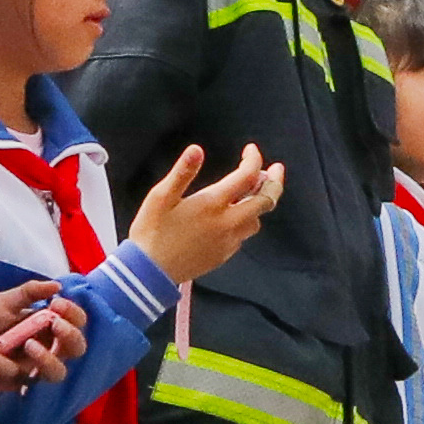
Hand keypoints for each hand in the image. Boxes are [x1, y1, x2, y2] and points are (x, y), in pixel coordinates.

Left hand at [0, 277, 77, 392]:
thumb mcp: (6, 301)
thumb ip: (30, 291)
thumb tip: (57, 285)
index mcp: (50, 327)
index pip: (77, 323)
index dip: (74, 314)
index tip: (57, 303)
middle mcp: (48, 348)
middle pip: (77, 349)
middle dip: (70, 336)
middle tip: (55, 324)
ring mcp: (33, 368)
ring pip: (56, 373)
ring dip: (48, 359)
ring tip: (29, 345)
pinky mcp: (14, 383)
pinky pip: (12, 375)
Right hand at [128, 143, 285, 285]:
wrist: (148, 274)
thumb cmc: (151, 232)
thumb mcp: (161, 197)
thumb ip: (182, 172)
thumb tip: (197, 149)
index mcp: (213, 204)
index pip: (247, 176)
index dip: (254, 159)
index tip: (251, 150)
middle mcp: (227, 223)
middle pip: (266, 201)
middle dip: (274, 182)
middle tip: (275, 169)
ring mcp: (228, 242)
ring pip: (256, 220)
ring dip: (259, 203)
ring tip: (253, 191)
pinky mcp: (223, 255)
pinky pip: (243, 236)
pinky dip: (245, 221)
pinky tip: (233, 216)